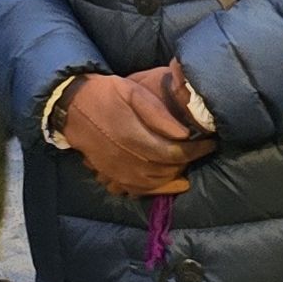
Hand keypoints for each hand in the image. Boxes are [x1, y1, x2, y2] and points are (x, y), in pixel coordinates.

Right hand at [60, 70, 203, 196]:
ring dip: (174, 176)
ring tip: (187, 163)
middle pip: (166, 170)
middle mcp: (125, 159)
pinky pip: (137, 190)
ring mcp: (116, 171)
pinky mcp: (110, 175)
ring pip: (154, 183)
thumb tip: (183, 134)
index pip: (174, 152)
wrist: (72, 107)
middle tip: (201, 150)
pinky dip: (156, 189)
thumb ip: (158, 113)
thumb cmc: (106, 94)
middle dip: (188, 162)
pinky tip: (167, 181)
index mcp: (133, 137)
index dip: (196, 150)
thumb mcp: (133, 91)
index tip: (210, 142)